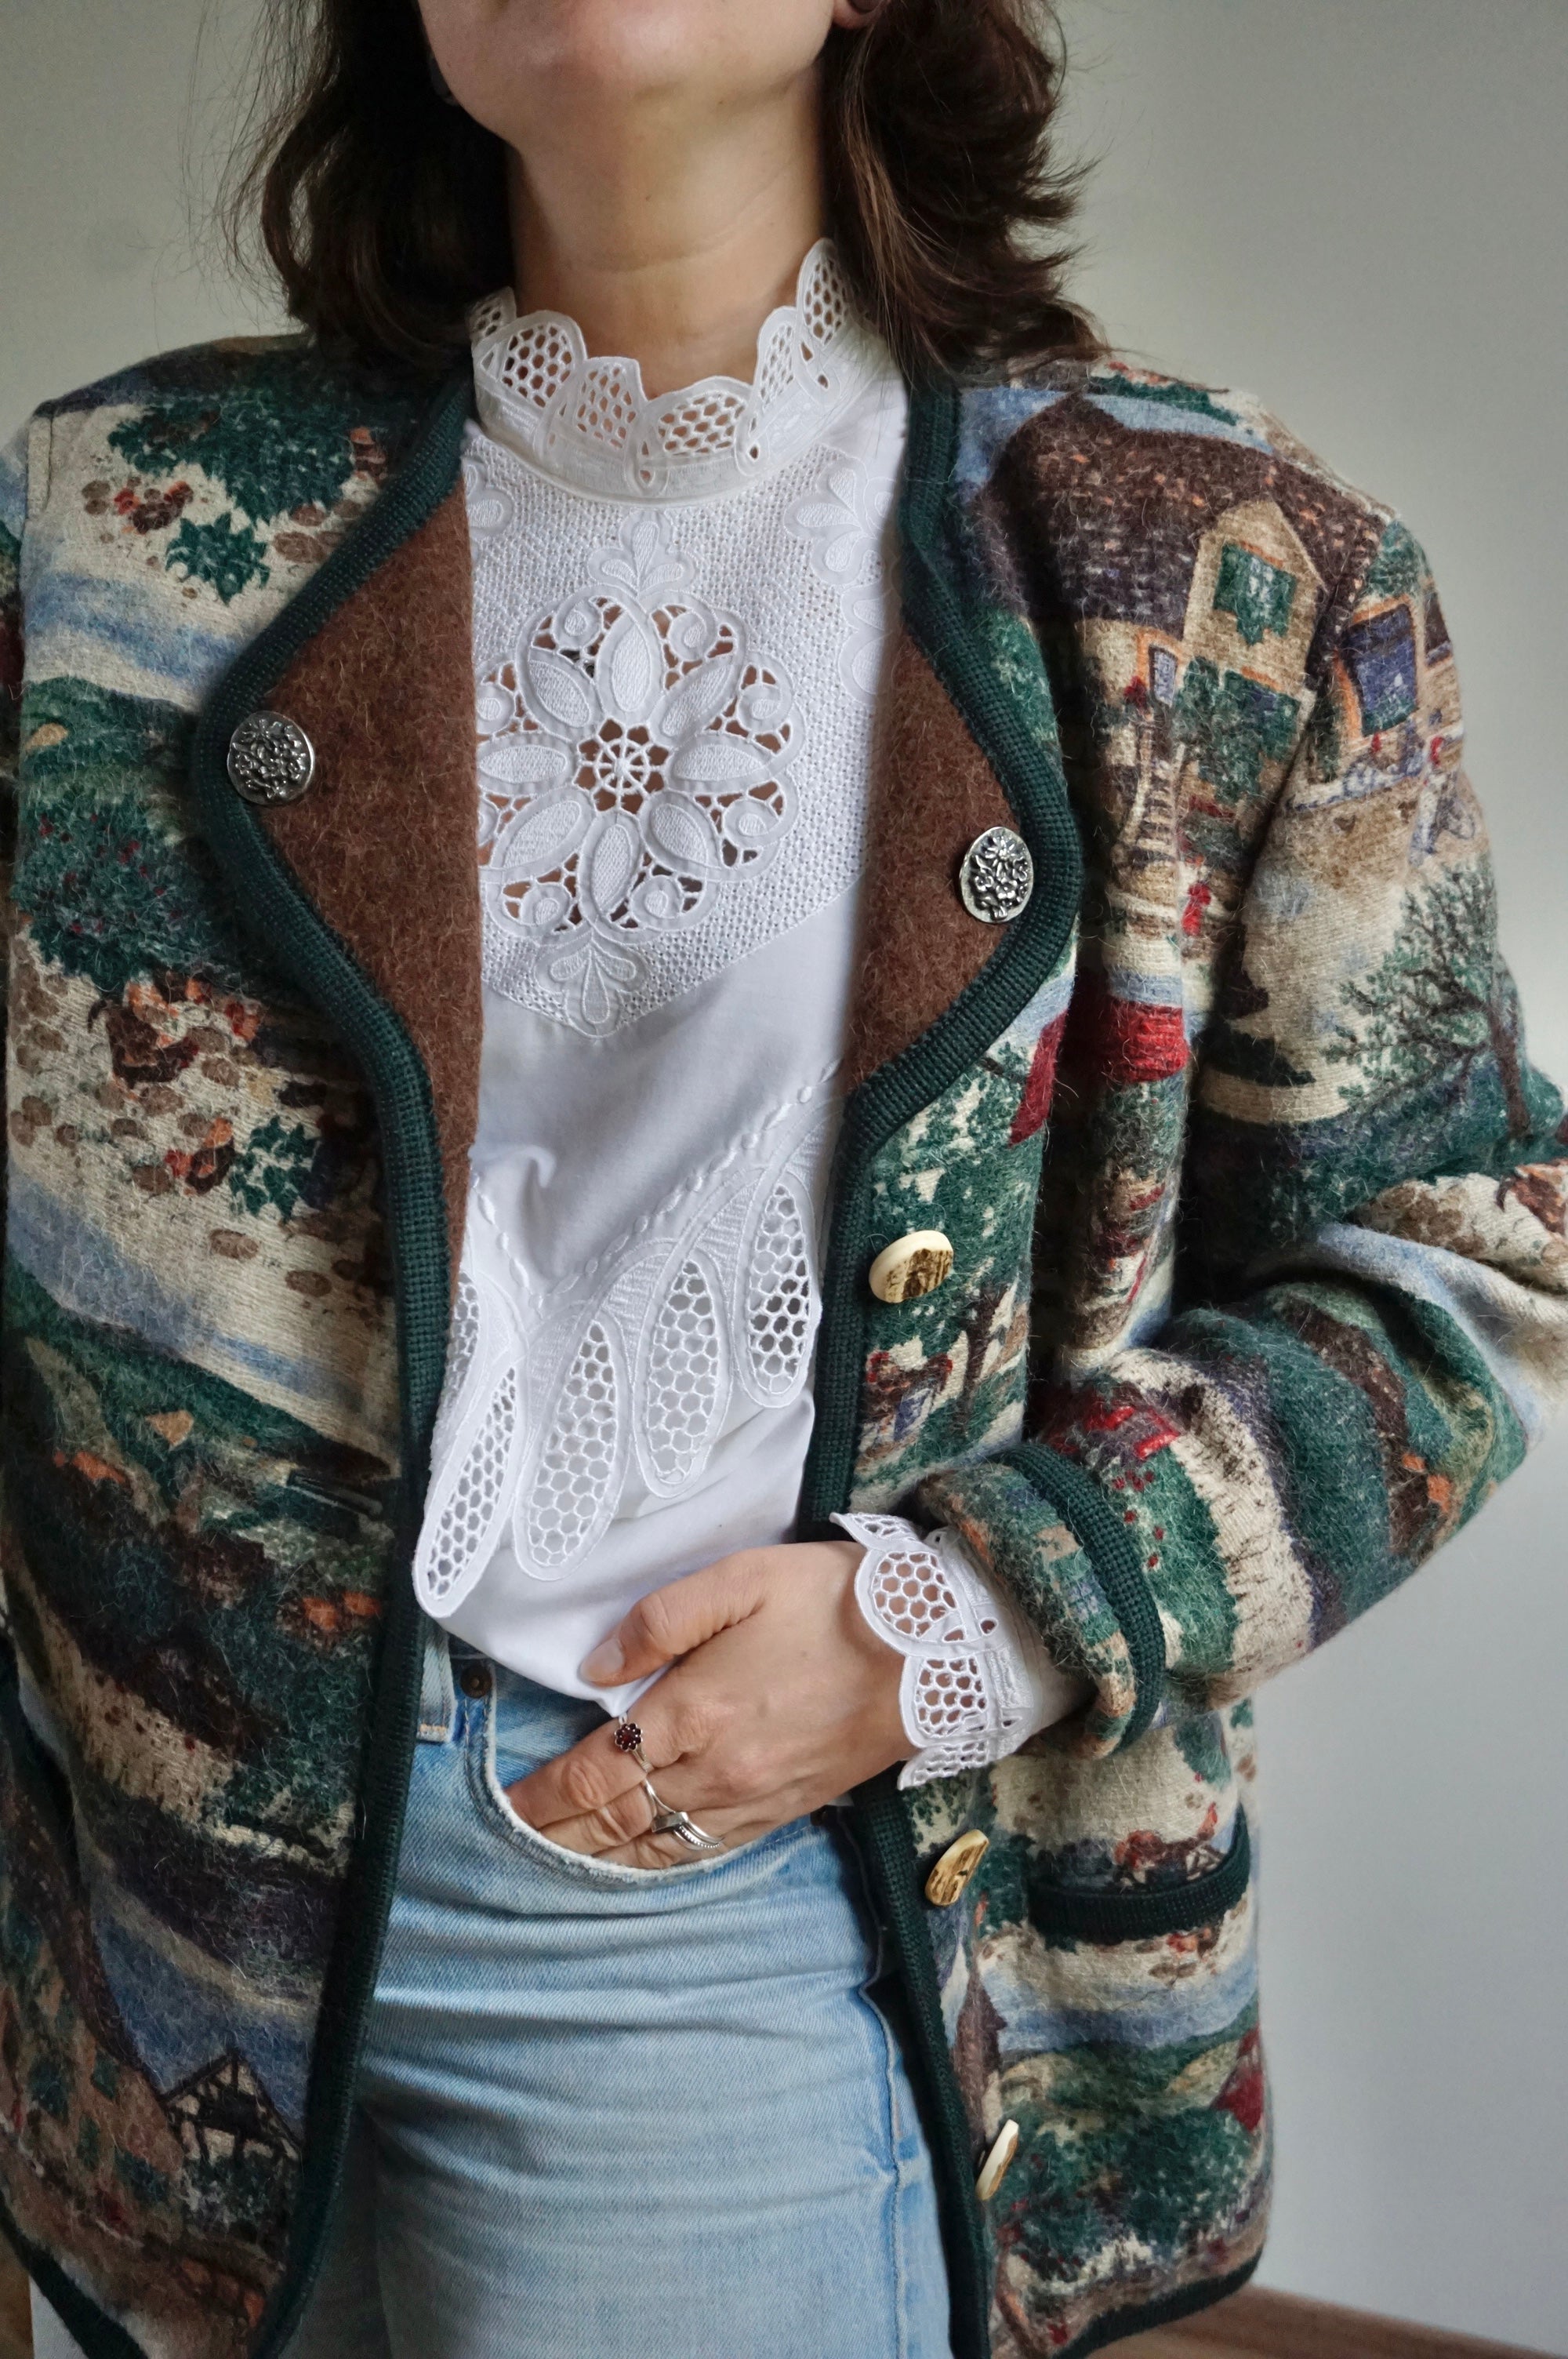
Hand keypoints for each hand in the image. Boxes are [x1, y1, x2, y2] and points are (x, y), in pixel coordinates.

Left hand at [503, 1541, 907, 1866]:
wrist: (932, 1650)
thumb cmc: (831, 1602)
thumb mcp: (739, 1579)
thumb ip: (658, 1621)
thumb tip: (594, 1670)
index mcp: (693, 1712)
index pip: (594, 1774)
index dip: (542, 1797)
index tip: (504, 1805)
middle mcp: (715, 1771)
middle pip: (614, 1822)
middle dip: (556, 1837)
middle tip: (505, 1847)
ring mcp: (750, 1800)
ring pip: (655, 1847)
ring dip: (598, 1860)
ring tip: (553, 1865)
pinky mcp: (783, 1810)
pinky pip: (705, 1852)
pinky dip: (658, 1864)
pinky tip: (635, 1865)